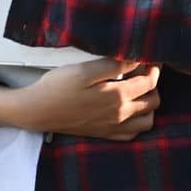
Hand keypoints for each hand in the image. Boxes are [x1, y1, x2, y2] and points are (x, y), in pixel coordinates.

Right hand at [17, 59, 161, 140]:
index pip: (149, 81)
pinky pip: (132, 133)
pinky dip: (138, 121)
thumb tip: (138, 59)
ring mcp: (113, 127)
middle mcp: (120, 115)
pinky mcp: (104, 134)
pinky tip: (130, 109)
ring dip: (149, 103)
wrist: (37, 111)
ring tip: (139, 88)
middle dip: (153, 83)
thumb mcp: (85, 70)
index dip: (153, 66)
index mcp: (118, 97)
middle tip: (143, 69)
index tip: (149, 56)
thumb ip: (114, 65)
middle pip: (153, 100)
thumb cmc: (58, 87)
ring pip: (147, 120)